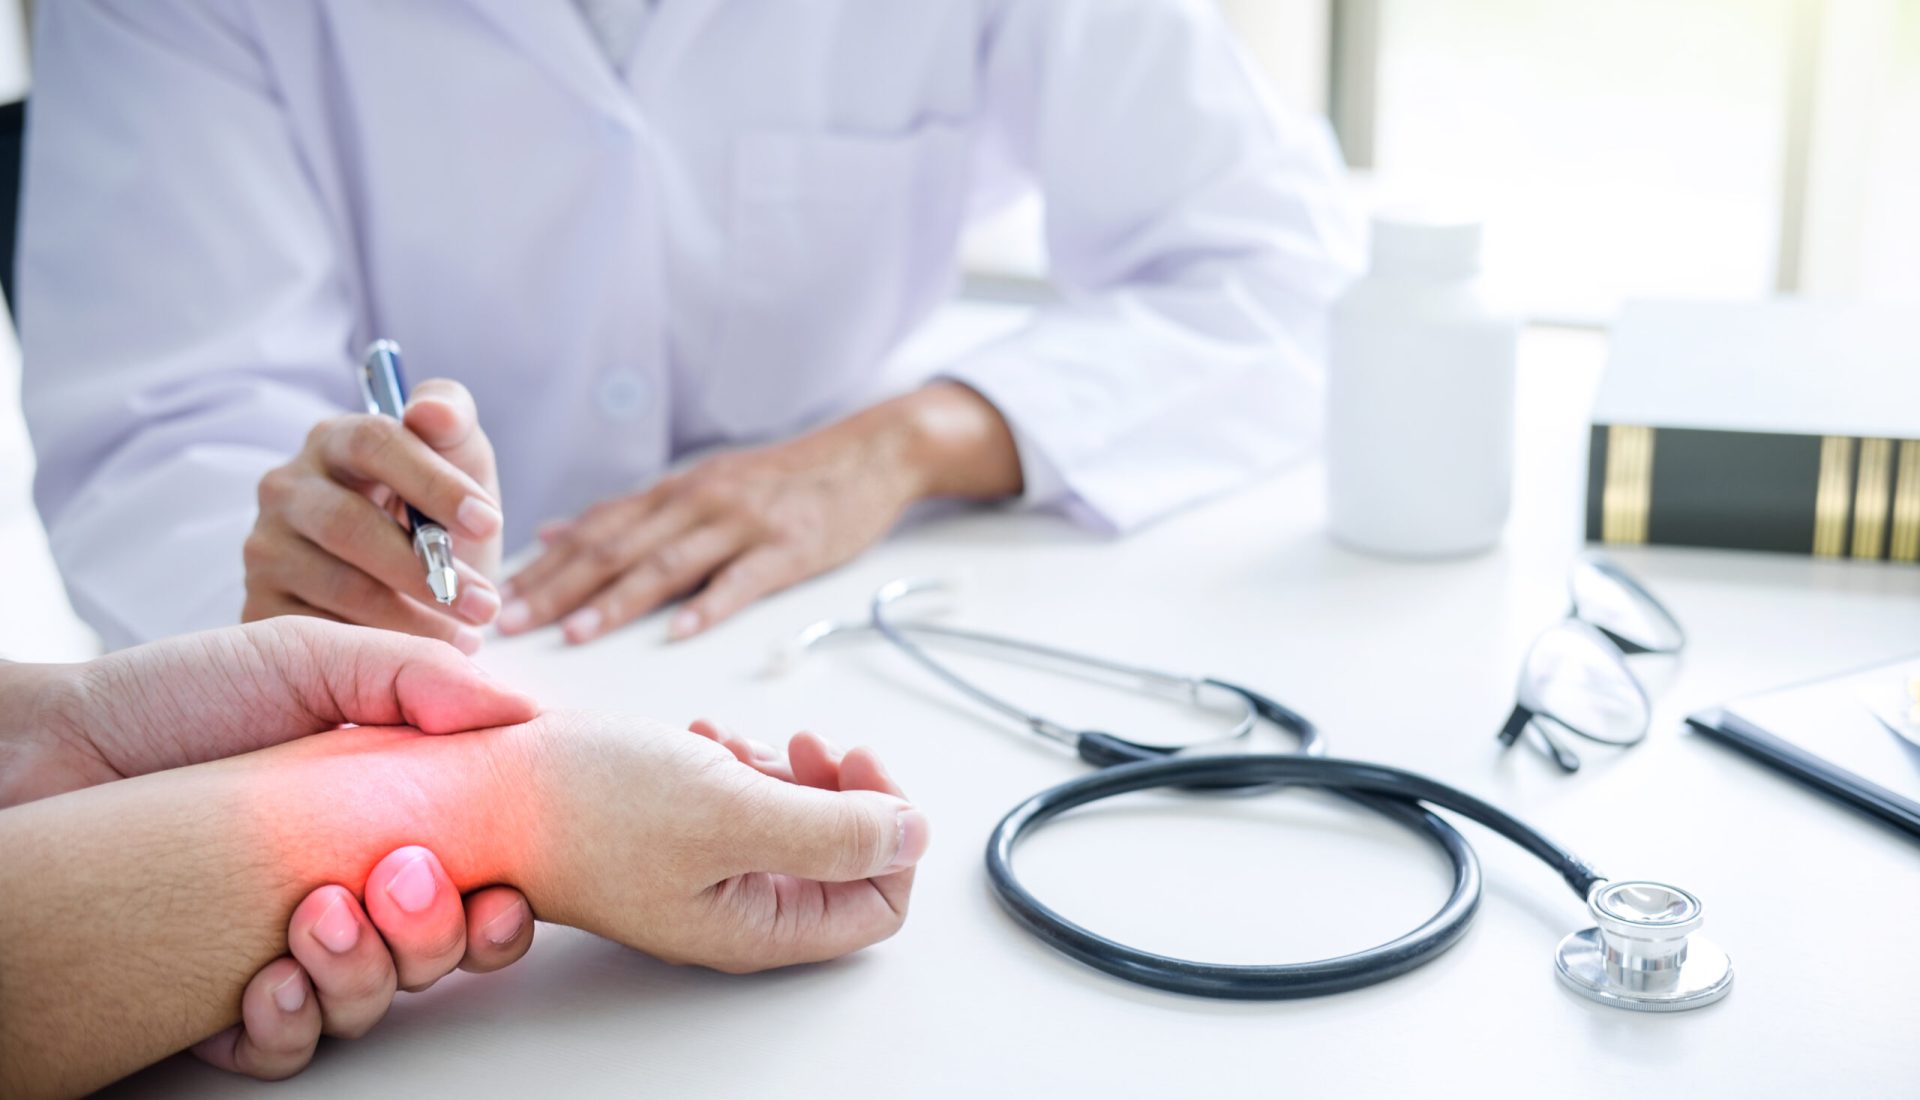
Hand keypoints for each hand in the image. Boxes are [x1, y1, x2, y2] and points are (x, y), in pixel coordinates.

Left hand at [0, 618, 544, 1080]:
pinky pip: (281, 1045)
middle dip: (433, 936)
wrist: (54, 741)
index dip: (502, 914)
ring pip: (369, 1007)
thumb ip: (419, 677)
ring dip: (361, 976)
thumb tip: (525, 709)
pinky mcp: (216, 993)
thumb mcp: (309, 662)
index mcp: (387, 821)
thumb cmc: (180, 696)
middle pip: (437, 958)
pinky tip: (267, 984)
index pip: (479, 893)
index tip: (497, 895)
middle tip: (392, 880)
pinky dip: (288, 1027)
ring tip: (314, 916)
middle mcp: (349, 891)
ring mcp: (287, 947)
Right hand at [242, 379, 505, 651]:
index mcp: (335, 440)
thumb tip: (429, 411)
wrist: (410, 583)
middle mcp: (287, 488)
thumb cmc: (436, 513)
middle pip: (348, 524)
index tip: (489, 522)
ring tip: (468, 634)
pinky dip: (375, 651)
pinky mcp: (260, 605)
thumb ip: (452, 420)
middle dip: (426, 569)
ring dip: (412, 619)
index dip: (433, 482)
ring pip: (338, 586)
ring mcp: (266, 548)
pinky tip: (416, 657)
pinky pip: (317, 634)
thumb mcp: (459, 462)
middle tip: (484, 604)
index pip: (374, 442)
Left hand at [499, 382, 1021, 643]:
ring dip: (616, 601)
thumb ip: (632, 511)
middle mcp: (696, 502)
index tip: (490, 595)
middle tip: (506, 622)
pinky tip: (681, 631)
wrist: (868, 454)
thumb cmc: (784, 479)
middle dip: (556, 588)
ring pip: (666, 564)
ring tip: (574, 634)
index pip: (591, 531)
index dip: (539, 565)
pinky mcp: (788, 547)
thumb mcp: (702, 483)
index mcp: (673, 492)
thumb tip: (555, 531)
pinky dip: (709, 605)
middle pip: (614, 548)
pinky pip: (742, 579)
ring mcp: (742, 523)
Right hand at [505, 714, 930, 971]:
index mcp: (756, 925)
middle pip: (844, 857)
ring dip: (784, 770)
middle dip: (839, 791)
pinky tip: (704, 738)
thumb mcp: (729, 811)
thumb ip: (832, 831)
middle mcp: (735, 905)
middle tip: (808, 746)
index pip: (880, 905)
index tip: (863, 771)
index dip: (891, 835)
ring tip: (737, 744)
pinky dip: (737, 759)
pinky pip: (740, 796)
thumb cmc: (581, 806)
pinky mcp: (675, 827)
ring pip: (793, 818)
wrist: (477, 783)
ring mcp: (703, 866)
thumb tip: (915, 835)